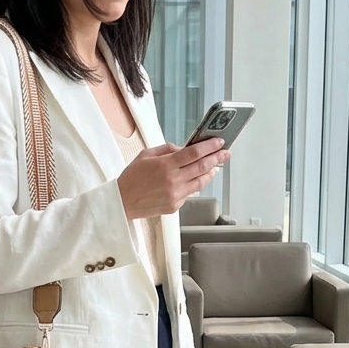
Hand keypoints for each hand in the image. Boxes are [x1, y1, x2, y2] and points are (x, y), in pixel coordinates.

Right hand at [117, 138, 231, 220]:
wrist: (121, 202)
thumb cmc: (131, 177)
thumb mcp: (146, 155)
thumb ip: (168, 150)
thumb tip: (185, 149)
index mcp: (165, 165)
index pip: (194, 153)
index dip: (210, 147)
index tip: (220, 142)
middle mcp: (173, 181)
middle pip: (202, 167)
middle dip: (217, 158)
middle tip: (226, 153)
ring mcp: (175, 195)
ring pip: (201, 182)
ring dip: (210, 173)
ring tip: (216, 166)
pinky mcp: (175, 206)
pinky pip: (190, 193)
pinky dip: (194, 184)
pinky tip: (195, 179)